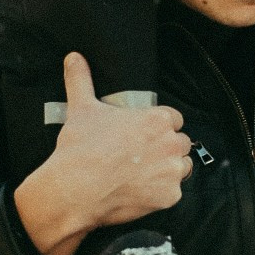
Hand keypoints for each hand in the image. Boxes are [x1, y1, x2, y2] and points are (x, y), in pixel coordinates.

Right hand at [14, 53, 192, 254]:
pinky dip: (161, 193)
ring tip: (144, 173)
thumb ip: (82, 79)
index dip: (159, 127)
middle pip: (180, 142)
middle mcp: (171, 143)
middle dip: (165, 148)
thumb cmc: (81, 148)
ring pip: (181, 167)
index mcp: (158, 119)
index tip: (144, 135)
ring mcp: (172, 171)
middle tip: (141, 156)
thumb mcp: (82, 107)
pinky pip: (174, 192)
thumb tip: (73, 57)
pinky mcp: (170, 196)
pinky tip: (141, 191)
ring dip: (169, 169)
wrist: (74, 190)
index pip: (173, 119)